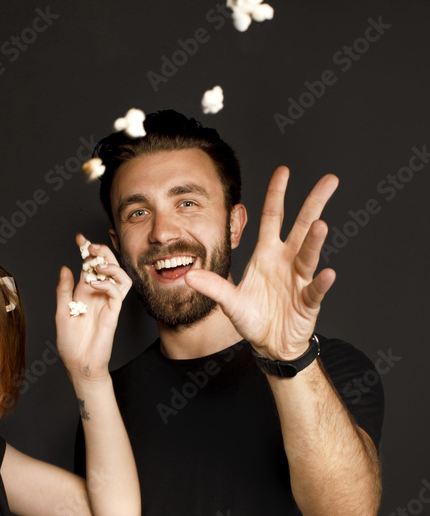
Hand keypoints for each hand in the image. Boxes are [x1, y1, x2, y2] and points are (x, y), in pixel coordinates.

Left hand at [56, 234, 130, 384]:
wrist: (79, 364)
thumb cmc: (70, 343)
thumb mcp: (62, 312)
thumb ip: (64, 290)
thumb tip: (65, 268)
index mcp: (84, 292)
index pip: (89, 265)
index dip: (86, 250)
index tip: (79, 238)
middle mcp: (98, 295)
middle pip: (107, 266)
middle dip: (100, 251)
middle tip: (89, 246)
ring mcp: (107, 303)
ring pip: (120, 276)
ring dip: (111, 266)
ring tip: (97, 264)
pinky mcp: (113, 313)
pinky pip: (117, 292)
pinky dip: (107, 284)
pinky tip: (94, 285)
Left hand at [185, 167, 338, 359]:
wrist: (270, 345)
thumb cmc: (253, 318)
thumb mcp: (229, 302)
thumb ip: (213, 287)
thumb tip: (187, 274)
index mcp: (267, 254)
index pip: (273, 217)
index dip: (277, 194)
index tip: (284, 170)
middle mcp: (287, 261)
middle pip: (302, 226)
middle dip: (314, 203)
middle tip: (329, 180)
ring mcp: (300, 279)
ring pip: (309, 254)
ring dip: (314, 241)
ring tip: (320, 226)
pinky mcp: (308, 301)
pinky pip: (315, 290)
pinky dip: (321, 283)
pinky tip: (327, 274)